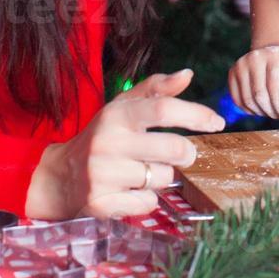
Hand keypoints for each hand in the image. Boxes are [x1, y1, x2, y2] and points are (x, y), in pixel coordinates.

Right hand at [24, 68, 224, 219]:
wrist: (61, 175)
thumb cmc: (103, 135)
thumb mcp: (123, 107)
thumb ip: (157, 88)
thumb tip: (188, 74)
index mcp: (117, 115)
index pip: (165, 109)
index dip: (197, 115)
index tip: (217, 122)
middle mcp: (108, 143)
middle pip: (173, 148)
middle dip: (187, 153)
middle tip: (183, 153)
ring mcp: (103, 174)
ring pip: (164, 178)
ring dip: (164, 176)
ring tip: (146, 171)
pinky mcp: (101, 203)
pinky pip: (148, 203)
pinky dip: (148, 199)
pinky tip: (132, 190)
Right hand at [227, 44, 278, 122]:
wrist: (273, 52)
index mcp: (275, 57)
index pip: (275, 87)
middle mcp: (255, 58)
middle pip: (260, 96)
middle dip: (272, 112)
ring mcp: (241, 64)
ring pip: (248, 100)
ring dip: (261, 112)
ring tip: (272, 112)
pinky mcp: (232, 72)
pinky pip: (237, 99)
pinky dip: (248, 109)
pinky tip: (260, 109)